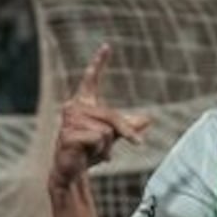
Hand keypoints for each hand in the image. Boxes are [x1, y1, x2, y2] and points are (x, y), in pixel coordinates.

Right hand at [50, 44, 151, 189]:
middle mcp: (74, 108)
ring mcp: (69, 121)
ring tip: (93, 151)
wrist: (72, 171)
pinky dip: (100, 151)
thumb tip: (148, 119)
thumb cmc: (89, 152)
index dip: (98, 62)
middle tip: (125, 148)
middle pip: (111, 115)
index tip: (107, 46)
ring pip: (106, 130)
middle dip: (123, 133)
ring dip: (106, 146)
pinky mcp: (68, 136)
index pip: (91, 79)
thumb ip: (127, 126)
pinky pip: (98, 139)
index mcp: (83, 104)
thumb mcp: (112, 137)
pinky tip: (87, 155)